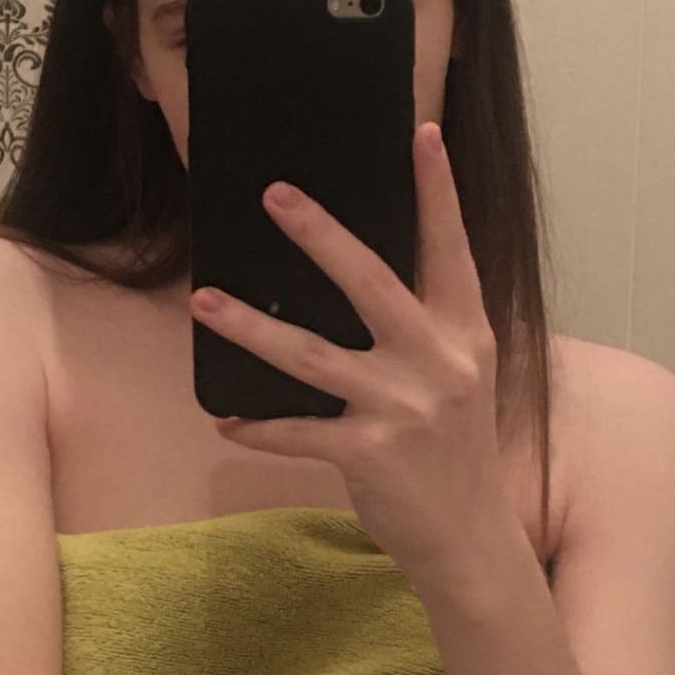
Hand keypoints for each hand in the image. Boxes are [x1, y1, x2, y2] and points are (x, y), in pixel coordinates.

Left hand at [190, 122, 526, 592]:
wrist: (472, 539)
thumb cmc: (455, 450)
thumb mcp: (458, 378)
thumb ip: (425, 328)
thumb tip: (360, 275)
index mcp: (464, 333)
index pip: (450, 250)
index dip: (437, 193)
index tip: (422, 135)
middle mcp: (439, 362)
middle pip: (371, 283)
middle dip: (319, 235)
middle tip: (274, 195)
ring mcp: (404, 408)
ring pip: (312, 355)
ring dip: (251, 326)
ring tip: (203, 300)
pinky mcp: (370, 455)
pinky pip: (299, 432)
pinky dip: (261, 426)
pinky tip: (227, 419)